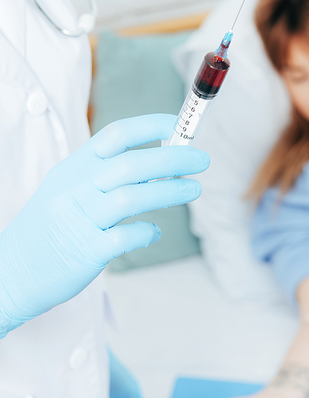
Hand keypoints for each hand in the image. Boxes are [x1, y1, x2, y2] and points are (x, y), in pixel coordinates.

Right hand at [0, 114, 208, 335]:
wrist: (10, 271)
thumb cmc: (47, 228)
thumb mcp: (65, 189)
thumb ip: (104, 175)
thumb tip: (157, 166)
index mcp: (73, 168)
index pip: (116, 135)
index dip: (151, 126)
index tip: (179, 126)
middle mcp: (75, 189)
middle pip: (132, 164)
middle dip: (173, 159)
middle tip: (201, 160)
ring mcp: (79, 220)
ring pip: (133, 197)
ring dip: (171, 191)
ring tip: (194, 189)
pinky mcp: (85, 252)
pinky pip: (126, 237)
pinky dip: (147, 232)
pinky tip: (154, 231)